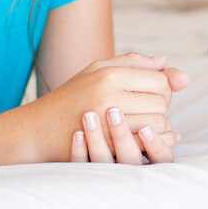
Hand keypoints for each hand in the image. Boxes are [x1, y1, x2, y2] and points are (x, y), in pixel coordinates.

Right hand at [31, 52, 185, 159]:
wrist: (39, 129)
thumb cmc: (72, 96)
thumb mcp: (97, 69)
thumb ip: (135, 63)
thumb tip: (168, 63)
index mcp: (108, 74)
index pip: (160, 80)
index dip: (162, 88)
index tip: (147, 94)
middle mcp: (108, 95)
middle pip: (162, 102)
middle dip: (159, 107)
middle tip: (141, 109)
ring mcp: (107, 123)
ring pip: (158, 124)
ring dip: (155, 127)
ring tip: (138, 124)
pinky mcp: (108, 146)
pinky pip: (147, 144)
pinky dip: (149, 143)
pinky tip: (138, 138)